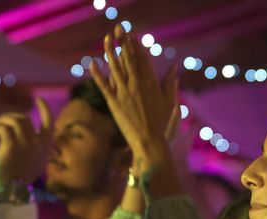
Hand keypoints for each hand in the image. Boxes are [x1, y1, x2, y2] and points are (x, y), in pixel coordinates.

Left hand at [0, 97, 52, 190]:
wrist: (11, 190)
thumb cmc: (20, 179)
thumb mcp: (35, 163)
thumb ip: (35, 149)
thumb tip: (27, 133)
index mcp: (45, 148)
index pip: (49, 124)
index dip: (45, 109)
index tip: (39, 99)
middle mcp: (37, 144)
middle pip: (25, 119)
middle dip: (13, 117)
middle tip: (3, 120)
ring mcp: (25, 144)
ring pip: (14, 121)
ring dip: (3, 119)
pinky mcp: (11, 145)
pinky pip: (3, 128)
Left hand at [90, 25, 177, 175]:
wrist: (149, 142)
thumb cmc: (161, 124)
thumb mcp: (170, 102)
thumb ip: (170, 83)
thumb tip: (174, 68)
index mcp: (151, 83)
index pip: (142, 59)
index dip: (137, 46)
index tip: (132, 36)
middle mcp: (137, 84)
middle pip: (129, 59)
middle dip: (124, 42)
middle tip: (119, 29)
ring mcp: (124, 93)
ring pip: (115, 68)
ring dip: (110, 52)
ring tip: (106, 39)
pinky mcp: (114, 103)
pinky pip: (104, 85)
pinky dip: (97, 74)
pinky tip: (92, 63)